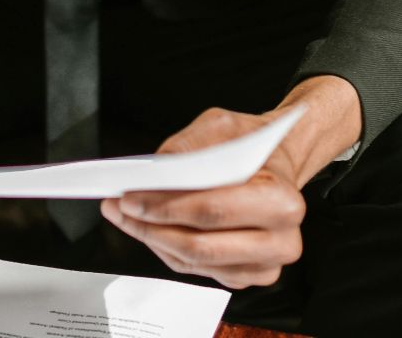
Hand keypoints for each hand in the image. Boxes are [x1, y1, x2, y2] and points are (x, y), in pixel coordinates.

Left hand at [100, 107, 309, 289]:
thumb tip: (153, 173)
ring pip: (194, 262)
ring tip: (125, 216)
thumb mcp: (223, 125)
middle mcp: (281, 241)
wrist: (276, 164)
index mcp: (282, 200)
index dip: (166, 207)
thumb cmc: (252, 146)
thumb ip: (188, 146)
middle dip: (151, 226)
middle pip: (200, 245)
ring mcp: (265, 265)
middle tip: (119, 207)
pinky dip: (167, 249)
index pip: (214, 211)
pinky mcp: (247, 276)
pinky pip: (196, 270)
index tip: (130, 196)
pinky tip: (149, 228)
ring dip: (153, 239)